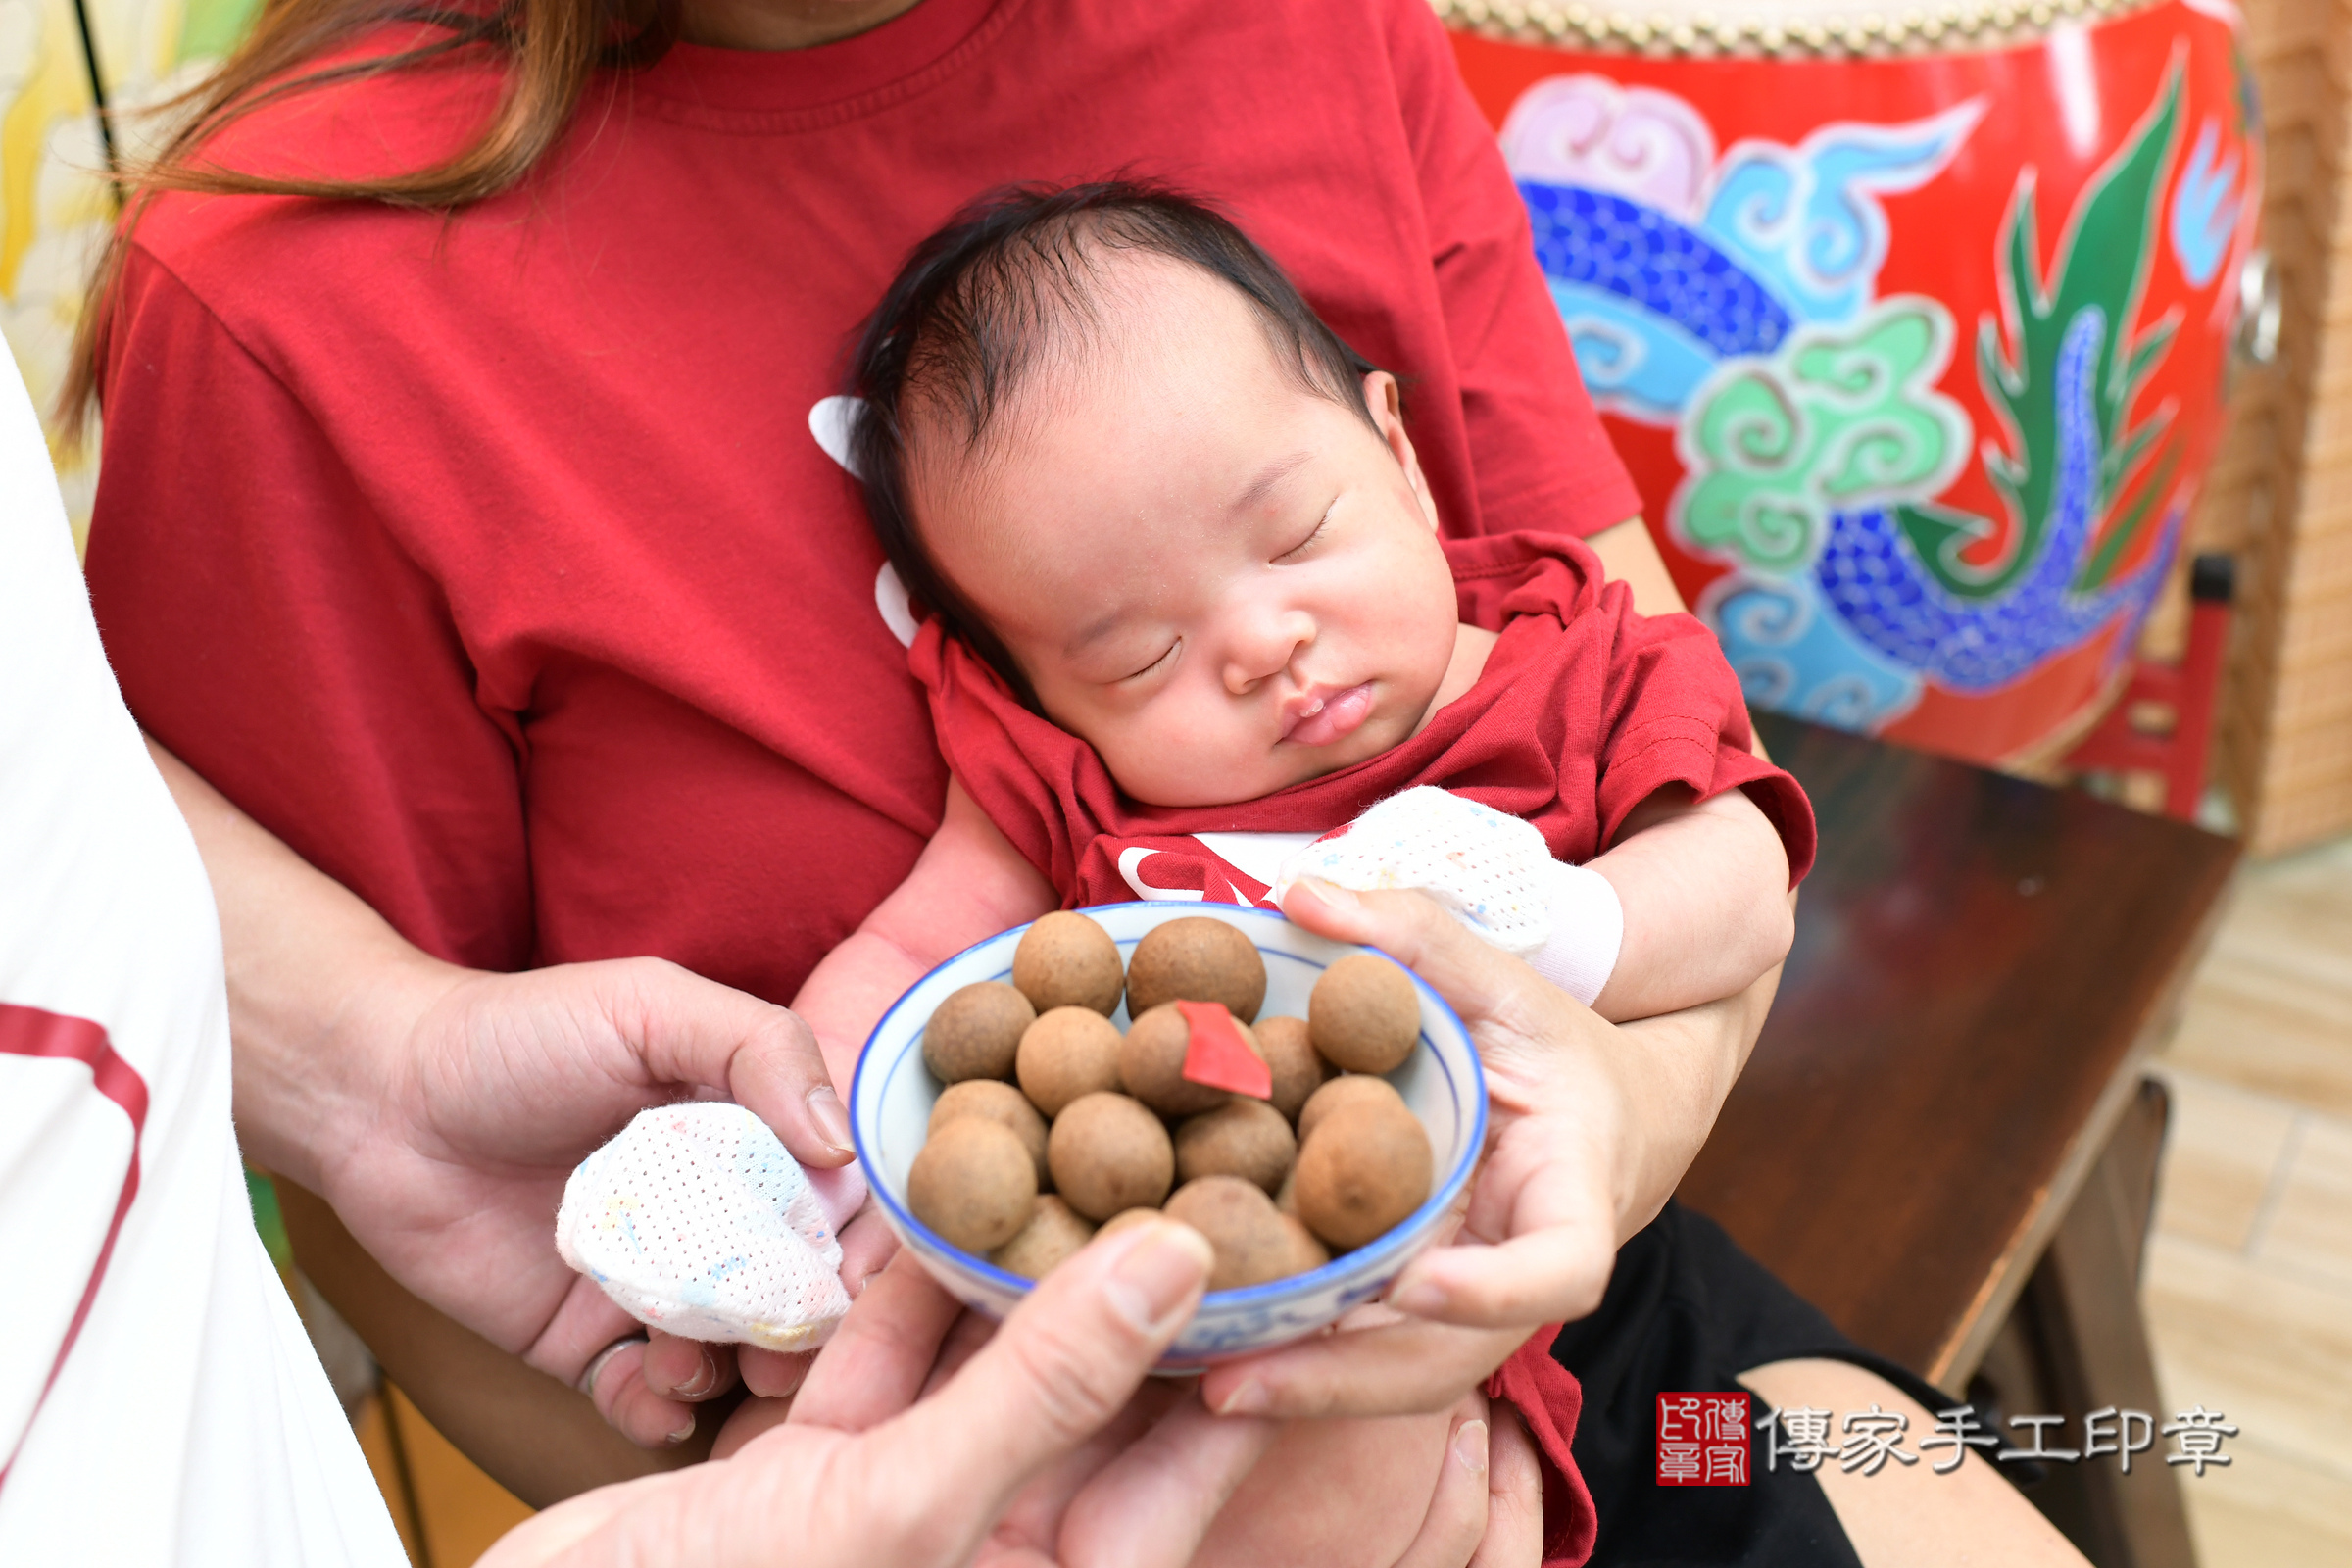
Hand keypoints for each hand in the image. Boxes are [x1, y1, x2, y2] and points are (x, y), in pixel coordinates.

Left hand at [300, 951, 897, 1447]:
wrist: (379, 1096)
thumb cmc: (520, 1033)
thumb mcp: (652, 1006)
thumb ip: (760, 1048)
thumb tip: (841, 1148)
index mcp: (752, 1134)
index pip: (841, 1198)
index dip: (862, 1240)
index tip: (854, 1269)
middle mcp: (718, 1214)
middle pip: (801, 1290)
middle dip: (807, 1327)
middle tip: (784, 1341)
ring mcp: (655, 1281)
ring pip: (734, 1353)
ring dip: (733, 1372)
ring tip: (688, 1356)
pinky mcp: (586, 1338)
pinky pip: (645, 1397)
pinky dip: (659, 1409)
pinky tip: (646, 1387)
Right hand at [478, 1221, 1248, 1567]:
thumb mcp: (909, 1508)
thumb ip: (1050, 1385)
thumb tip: (1183, 1265)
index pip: (1189, 1461)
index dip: (1247, 1348)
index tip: (1293, 1232)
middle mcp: (994, 1552)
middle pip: (1100, 1399)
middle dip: (1134, 1282)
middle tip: (1185, 1151)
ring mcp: (905, 1513)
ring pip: (986, 1365)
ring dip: (1012, 1262)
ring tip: (1068, 1139)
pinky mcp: (817, 1480)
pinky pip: (884, 1363)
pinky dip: (896, 1284)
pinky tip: (923, 1192)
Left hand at [1201, 877, 1754, 1419]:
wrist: (1598, 1110)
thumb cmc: (1550, 1039)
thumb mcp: (1500, 976)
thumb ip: (1414, 932)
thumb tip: (1297, 892)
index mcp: (1571, 1192)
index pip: (1560, 1267)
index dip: (1494, 1290)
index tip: (1418, 1287)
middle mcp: (1522, 1270)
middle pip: (1453, 1357)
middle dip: (1350, 1379)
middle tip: (1241, 1384)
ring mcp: (1474, 1308)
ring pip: (1403, 1375)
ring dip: (1308, 1391)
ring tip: (1204, 1384)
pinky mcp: (1421, 1316)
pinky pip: (1367, 1355)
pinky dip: (1299, 1363)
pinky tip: (1207, 1358)